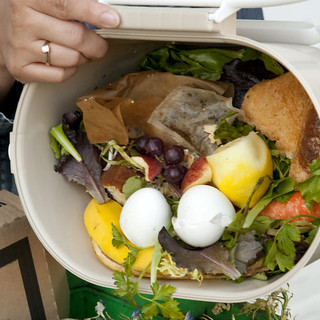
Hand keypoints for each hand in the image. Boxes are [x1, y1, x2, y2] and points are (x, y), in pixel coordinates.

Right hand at [0, 0, 119, 85]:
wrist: (3, 28)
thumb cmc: (33, 12)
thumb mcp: (49, 0)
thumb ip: (73, 5)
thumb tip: (105, 15)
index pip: (67, 5)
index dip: (93, 13)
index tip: (112, 20)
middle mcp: (22, 21)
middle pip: (76, 38)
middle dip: (97, 44)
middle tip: (99, 44)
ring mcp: (20, 47)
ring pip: (71, 59)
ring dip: (83, 57)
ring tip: (78, 50)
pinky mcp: (21, 68)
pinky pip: (60, 75)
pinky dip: (70, 70)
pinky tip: (66, 61)